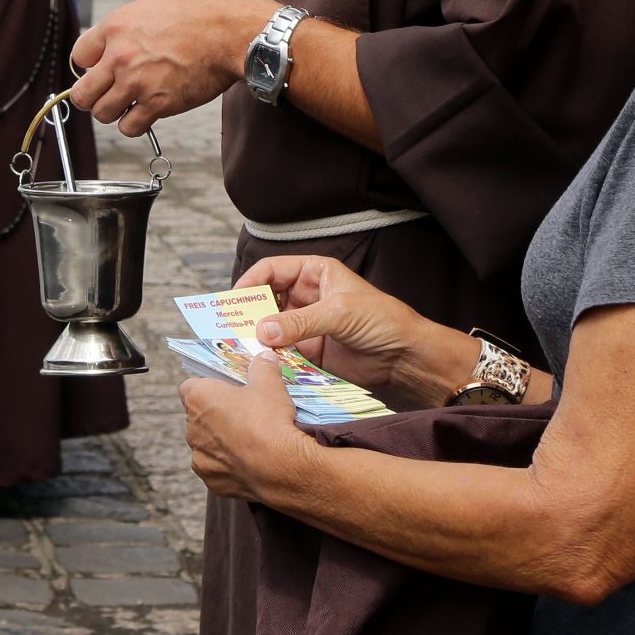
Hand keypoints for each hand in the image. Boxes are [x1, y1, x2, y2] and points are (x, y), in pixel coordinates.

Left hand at [68, 0, 276, 134]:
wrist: (233, 33)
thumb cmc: (206, 12)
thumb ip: (133, 19)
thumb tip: (124, 30)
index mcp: (116, 27)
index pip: (79, 56)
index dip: (88, 66)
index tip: (97, 70)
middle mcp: (120, 57)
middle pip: (83, 93)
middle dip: (91, 96)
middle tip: (104, 95)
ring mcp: (137, 83)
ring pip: (103, 114)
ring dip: (113, 112)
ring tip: (127, 105)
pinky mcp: (158, 104)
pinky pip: (130, 127)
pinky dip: (135, 125)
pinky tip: (144, 114)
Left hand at [182, 361, 311, 501]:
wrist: (279, 467)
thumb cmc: (268, 421)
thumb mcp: (270, 384)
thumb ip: (263, 367)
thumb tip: (265, 357)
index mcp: (198, 398)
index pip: (190, 386)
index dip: (208, 386)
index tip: (227, 389)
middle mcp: (191, 428)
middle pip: (199, 416)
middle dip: (217, 414)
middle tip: (244, 414)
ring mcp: (199, 457)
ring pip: (207, 444)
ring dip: (221, 442)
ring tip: (249, 440)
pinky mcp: (211, 481)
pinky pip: (217, 469)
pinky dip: (229, 466)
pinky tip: (250, 462)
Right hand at [235, 255, 455, 402]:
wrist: (405, 357)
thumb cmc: (381, 321)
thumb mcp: (340, 313)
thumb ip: (301, 322)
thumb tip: (262, 331)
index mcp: (314, 273)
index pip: (271, 270)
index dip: (250, 283)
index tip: (234, 301)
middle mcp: (305, 296)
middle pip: (265, 299)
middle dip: (248, 312)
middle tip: (229, 327)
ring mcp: (305, 325)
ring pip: (270, 327)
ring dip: (256, 336)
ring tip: (239, 347)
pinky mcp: (308, 351)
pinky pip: (281, 351)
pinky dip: (269, 356)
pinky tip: (258, 363)